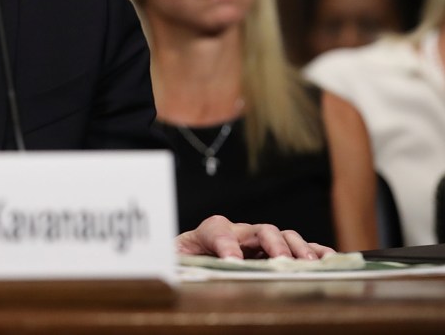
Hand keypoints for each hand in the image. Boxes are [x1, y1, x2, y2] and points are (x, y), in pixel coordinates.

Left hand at [176, 215, 335, 259]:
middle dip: (271, 243)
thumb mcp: (178, 265)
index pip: (216, 229)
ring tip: (308, 263)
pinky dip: (314, 251)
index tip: (233, 261)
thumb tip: (191, 277)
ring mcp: (257, 241)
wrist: (189, 262)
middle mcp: (236, 233)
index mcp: (207, 234)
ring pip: (282, 235)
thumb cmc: (185, 264)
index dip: (226, 243)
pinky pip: (298, 247)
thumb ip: (184, 267)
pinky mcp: (273, 250)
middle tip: (280, 261)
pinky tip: (327, 259)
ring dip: (297, 248)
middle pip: (258, 230)